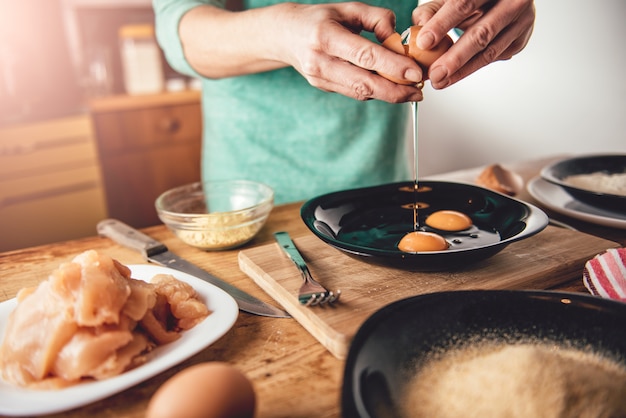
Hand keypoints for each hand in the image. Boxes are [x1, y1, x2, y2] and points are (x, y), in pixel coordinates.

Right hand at [269, 2, 424, 101]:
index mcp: (326, 36)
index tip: (415, 73)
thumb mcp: (348, 8)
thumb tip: (397, 39)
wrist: (285, 35)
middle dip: (395, 91)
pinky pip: (354, 93)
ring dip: (388, 95)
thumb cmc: (320, 19)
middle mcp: (320, 60)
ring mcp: (320, 78)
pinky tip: (388, 87)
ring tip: (410, 92)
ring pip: (360, 93)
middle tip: (418, 92)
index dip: (392, 67)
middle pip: (363, 84)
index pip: (365, 56)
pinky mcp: (322, 87)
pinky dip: (375, 92)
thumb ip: (376, 18)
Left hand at [412, 0, 535, 88]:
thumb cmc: (471, 0)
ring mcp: (522, 21)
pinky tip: (456, 74)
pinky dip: (474, 67)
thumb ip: (431, 11)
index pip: (464, 4)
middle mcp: (512, 1)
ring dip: (463, 70)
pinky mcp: (521, 39)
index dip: (442, 24)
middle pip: (482, 33)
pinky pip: (495, 57)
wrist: (504, 0)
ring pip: (491, 51)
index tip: (424, 42)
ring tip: (441, 81)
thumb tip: (418, 32)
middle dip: (455, 57)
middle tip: (435, 73)